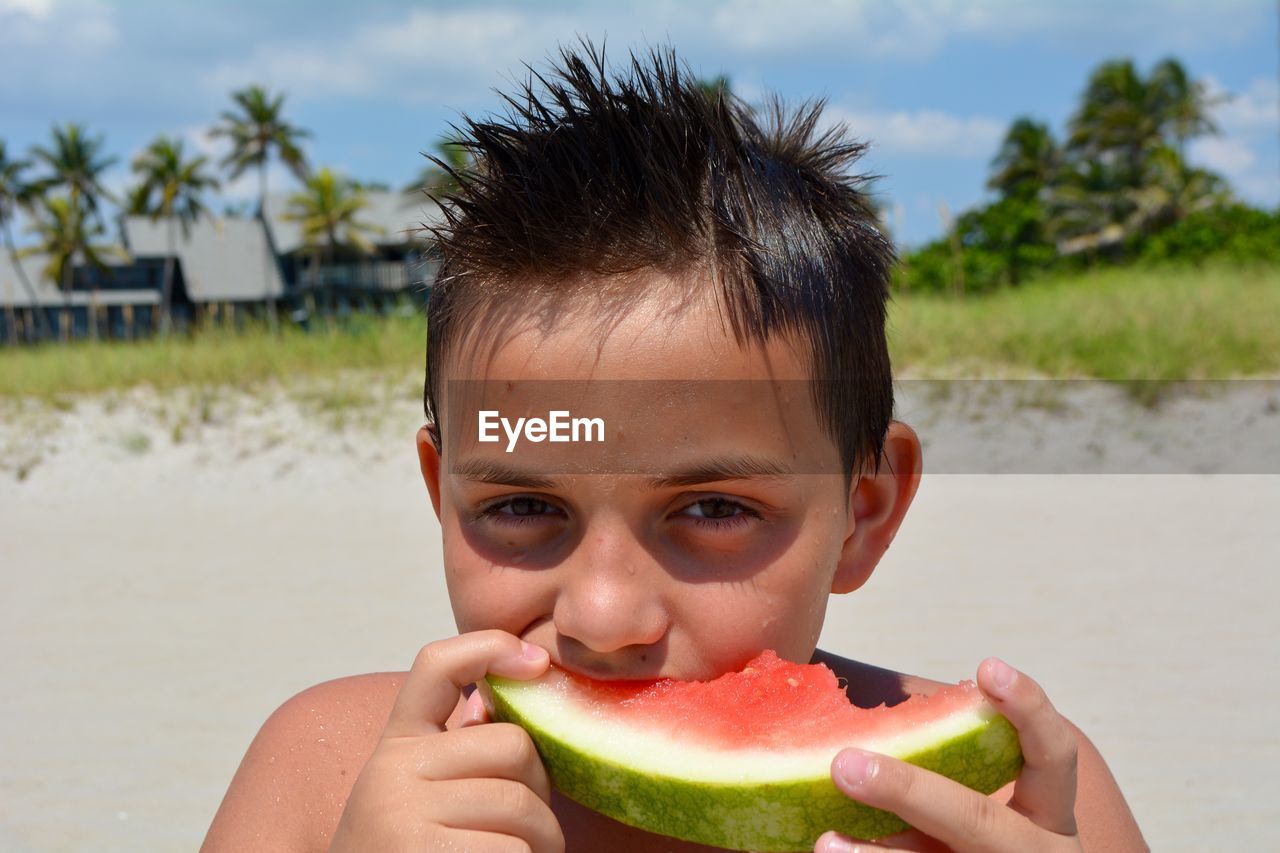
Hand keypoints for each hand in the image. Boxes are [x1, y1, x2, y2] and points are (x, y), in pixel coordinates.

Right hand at [328, 630, 565, 852]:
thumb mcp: (416, 801)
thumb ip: (455, 754)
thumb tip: (501, 696)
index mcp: (394, 748)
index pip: (436, 666)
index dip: (491, 646)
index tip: (537, 661)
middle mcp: (391, 772)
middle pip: (514, 747)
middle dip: (540, 792)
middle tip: (530, 833)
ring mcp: (404, 816)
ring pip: (524, 806)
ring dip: (541, 843)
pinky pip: (515, 852)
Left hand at [815, 659, 1079, 852]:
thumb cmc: (974, 838)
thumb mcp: (985, 805)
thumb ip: (948, 764)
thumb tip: (858, 736)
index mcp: (1048, 814)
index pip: (1053, 756)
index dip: (1029, 710)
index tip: (988, 667)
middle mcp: (1034, 851)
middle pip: (977, 819)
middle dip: (909, 792)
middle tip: (845, 766)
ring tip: (825, 841)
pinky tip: (829, 848)